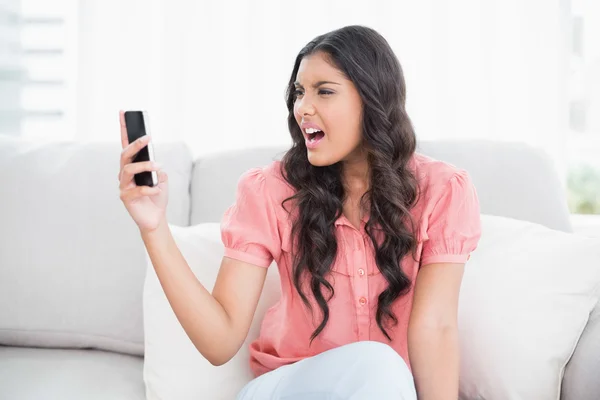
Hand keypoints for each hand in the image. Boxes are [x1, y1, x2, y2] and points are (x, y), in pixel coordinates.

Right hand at [118, 110, 167, 233]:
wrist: (156, 217)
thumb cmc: (157, 195)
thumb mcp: (161, 178)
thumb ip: (158, 169)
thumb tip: (156, 165)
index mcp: (133, 166)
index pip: (126, 144)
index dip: (123, 128)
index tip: (123, 112)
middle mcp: (124, 174)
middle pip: (125, 155)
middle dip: (136, 144)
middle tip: (148, 138)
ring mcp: (124, 185)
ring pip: (128, 170)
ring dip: (145, 166)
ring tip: (158, 166)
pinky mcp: (126, 197)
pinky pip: (137, 189)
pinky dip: (150, 188)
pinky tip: (157, 189)